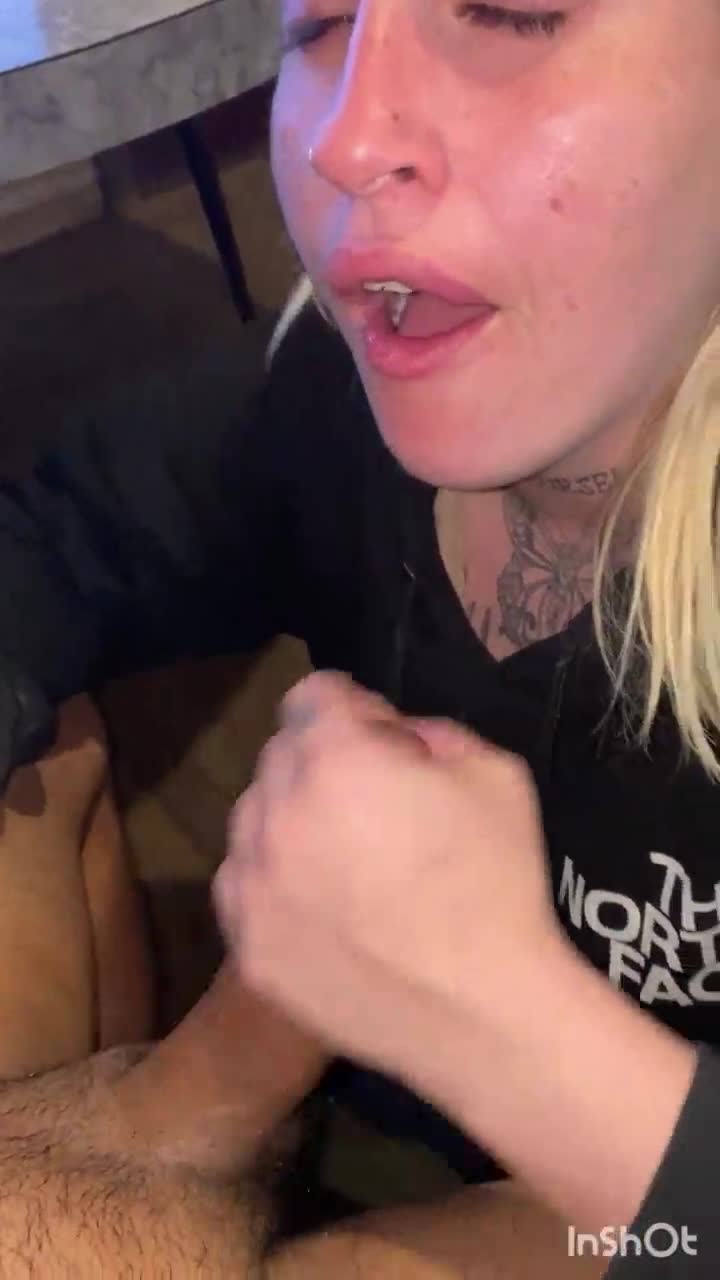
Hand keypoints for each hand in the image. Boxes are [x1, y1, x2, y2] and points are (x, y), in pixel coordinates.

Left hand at [214, 672, 560, 1090]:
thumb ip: (430, 731)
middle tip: (375, 805)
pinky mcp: (246, 943)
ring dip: (293, 821)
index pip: (312, 694)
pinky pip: (245, 886)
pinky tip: (326, 910)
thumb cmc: (497, 884)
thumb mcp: (493, 770)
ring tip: (347, 863)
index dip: (354, 709)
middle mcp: (275, 808)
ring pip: (255, 820)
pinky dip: (275, 883)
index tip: (383, 741)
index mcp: (335, 756)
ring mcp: (252, 880)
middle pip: (281, 756)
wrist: (481, 1013)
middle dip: (323, 763)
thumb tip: (392, 740)